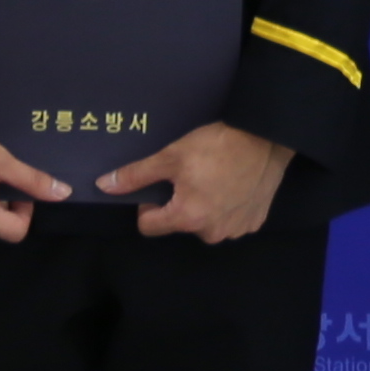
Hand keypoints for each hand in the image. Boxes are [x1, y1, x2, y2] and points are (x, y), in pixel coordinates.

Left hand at [98, 120, 293, 242]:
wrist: (265, 137)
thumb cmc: (216, 146)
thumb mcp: (170, 156)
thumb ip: (136, 176)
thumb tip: (104, 186)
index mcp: (187, 219)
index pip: (148, 227)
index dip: (148, 205)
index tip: (161, 184)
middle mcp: (211, 233)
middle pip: (180, 224)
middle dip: (180, 204)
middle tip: (191, 176)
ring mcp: (235, 230)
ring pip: (206, 223)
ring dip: (205, 207)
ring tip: (215, 178)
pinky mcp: (254, 222)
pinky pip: (230, 220)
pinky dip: (228, 206)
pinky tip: (233, 184)